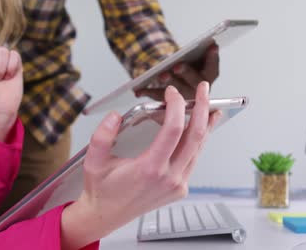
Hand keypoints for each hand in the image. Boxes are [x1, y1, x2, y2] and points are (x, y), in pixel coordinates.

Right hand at [60, 82, 222, 248]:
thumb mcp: (94, 161)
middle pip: (195, 137)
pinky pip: (193, 159)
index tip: (172, 93)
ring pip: (199, 149)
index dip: (177, 106)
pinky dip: (199, 141)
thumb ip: (102, 136)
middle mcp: (168, 178)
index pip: (173, 130)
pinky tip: (201, 130)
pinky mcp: (179, 188)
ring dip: (206, 125)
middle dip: (203, 109)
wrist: (105, 215)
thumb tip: (115, 115)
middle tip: (204, 90)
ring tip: (210, 106)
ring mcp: (177, 185)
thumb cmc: (101, 189)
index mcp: (149, 169)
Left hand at [135, 43, 218, 99]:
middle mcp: (197, 90)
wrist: (175, 83)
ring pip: (177, 91)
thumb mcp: (193, 57)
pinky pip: (158, 97)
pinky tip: (138, 90)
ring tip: (161, 75)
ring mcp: (183, 98)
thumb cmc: (185, 66)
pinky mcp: (168, 103)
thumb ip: (201, 52)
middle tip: (177, 65)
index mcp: (207, 78)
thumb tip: (211, 43)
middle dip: (186, 72)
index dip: (213, 58)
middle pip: (194, 81)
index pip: (213, 69)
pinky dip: (147, 92)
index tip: (212, 45)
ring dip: (169, 83)